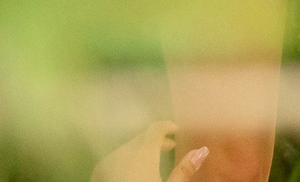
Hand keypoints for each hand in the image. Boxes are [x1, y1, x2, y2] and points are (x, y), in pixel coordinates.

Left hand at [91, 121, 208, 181]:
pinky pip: (114, 159)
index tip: (178, 131)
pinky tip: (133, 172)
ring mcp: (107, 162)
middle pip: (141, 137)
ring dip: (141, 150)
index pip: (155, 128)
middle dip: (156, 140)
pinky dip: (126, 160)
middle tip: (171, 146)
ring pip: (127, 148)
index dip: (168, 126)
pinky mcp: (98, 174)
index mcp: (142, 153)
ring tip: (154, 161)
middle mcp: (123, 152)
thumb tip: (202, 150)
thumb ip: (185, 170)